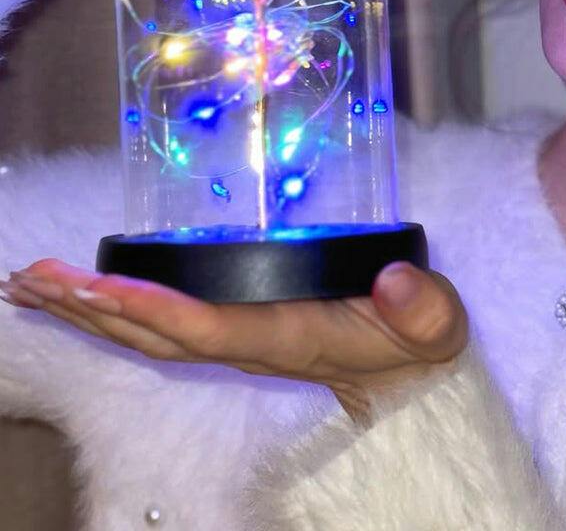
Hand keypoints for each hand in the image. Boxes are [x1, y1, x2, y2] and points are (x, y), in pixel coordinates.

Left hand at [0, 259, 468, 424]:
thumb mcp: (436, 323)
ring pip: (148, 334)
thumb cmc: (415, 343)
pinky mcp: (237, 328)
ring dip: (87, 310)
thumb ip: (424, 307)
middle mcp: (250, 343)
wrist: (408, 377)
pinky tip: (89, 293)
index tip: (95, 284)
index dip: (150, 308)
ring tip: (33, 283)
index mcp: (289, 337)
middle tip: (29, 278)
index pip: (206, 329)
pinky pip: (163, 325)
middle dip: (90, 309)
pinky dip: (117, 308)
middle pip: (153, 337)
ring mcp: (238, 340)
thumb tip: (397, 280)